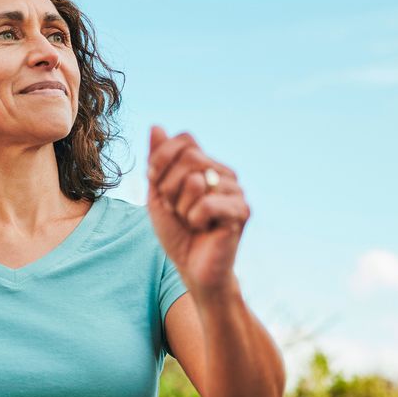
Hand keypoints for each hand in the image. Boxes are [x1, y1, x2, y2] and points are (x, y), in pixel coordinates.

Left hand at [146, 125, 249, 297]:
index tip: (156, 183)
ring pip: (195, 180)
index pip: (184, 139)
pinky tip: (204, 229)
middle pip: (189, 156)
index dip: (162, 159)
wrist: (193, 270)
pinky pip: (205, 204)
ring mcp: (236, 190)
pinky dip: (195, 220)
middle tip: (176, 210)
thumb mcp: (158, 195)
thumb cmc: (177, 233)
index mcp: (207, 165)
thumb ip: (157, 162)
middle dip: (169, 187)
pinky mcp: (242, 211)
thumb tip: (156, 126)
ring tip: (191, 221)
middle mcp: (225, 173)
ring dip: (181, 207)